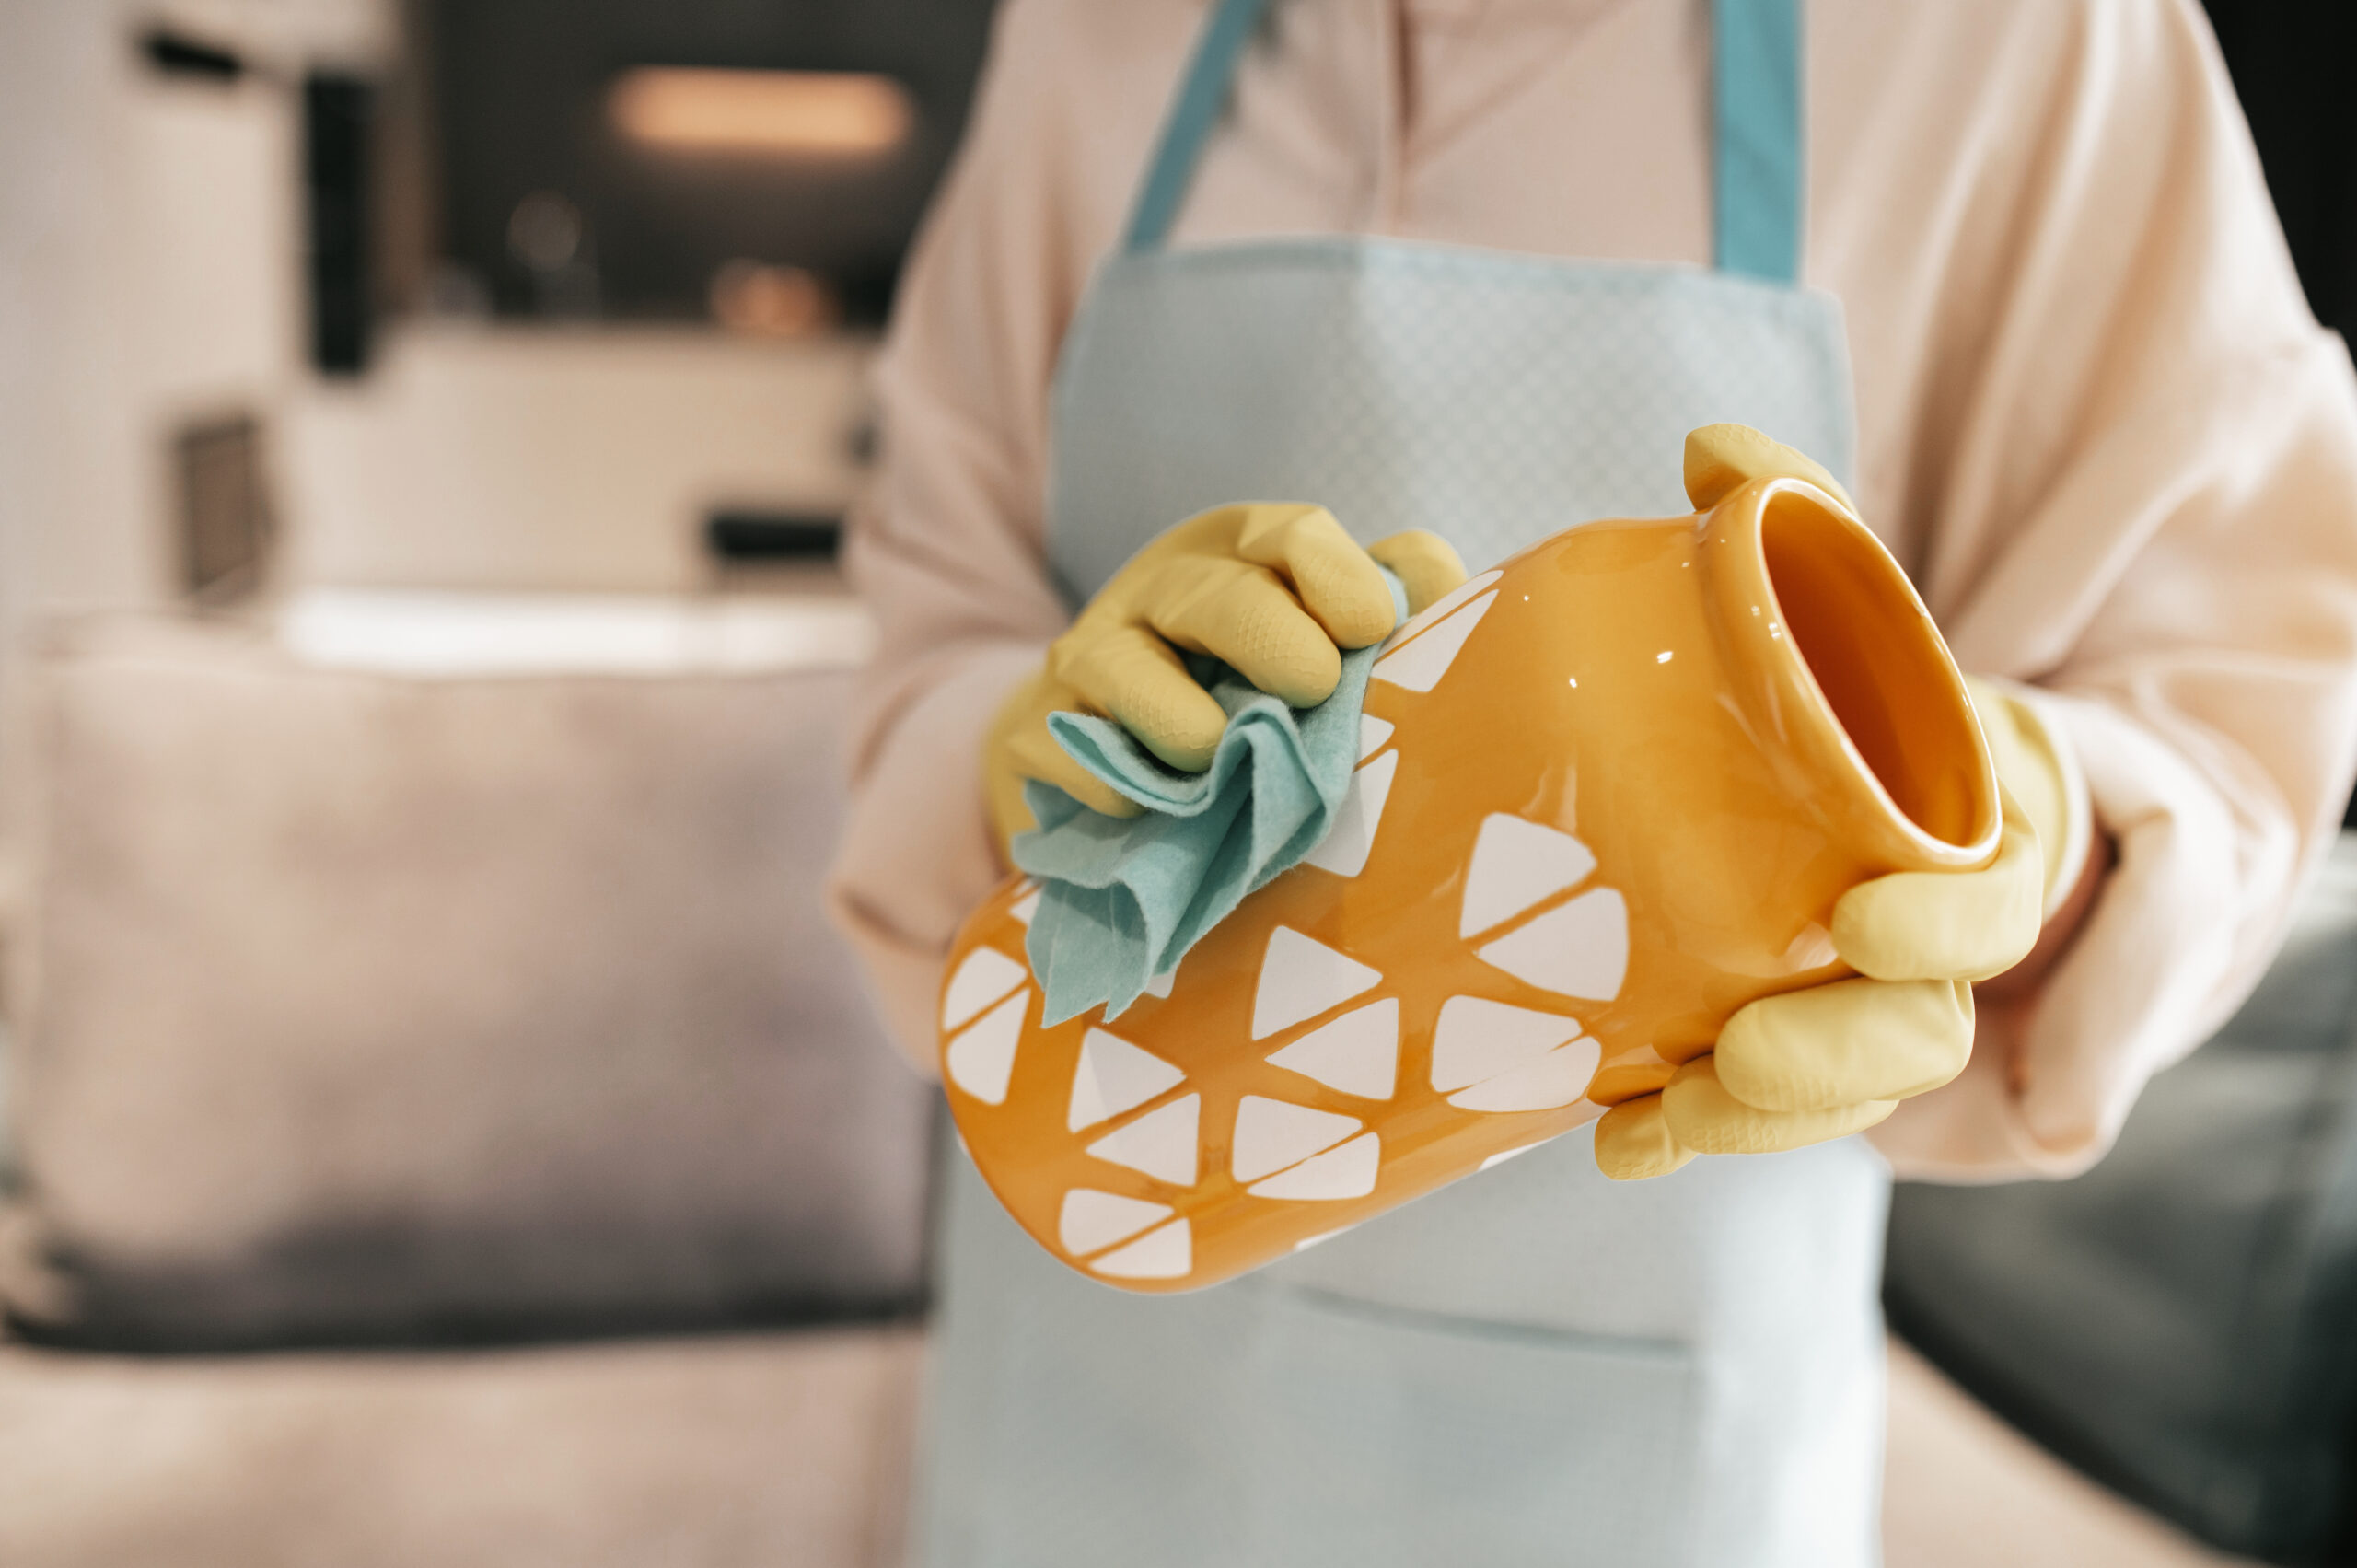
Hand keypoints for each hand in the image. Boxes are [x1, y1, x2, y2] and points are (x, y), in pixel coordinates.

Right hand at [985, 504, 1466, 857]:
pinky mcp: (1033, 734)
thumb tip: (1445, 593)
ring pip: (1120, 667)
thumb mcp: (1317, 631)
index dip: (1337, 574)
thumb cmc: (1247, 689)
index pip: (1289, 536)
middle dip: (1266, 634)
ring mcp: (1087, 660)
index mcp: (1239, 555)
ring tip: (1216, 758)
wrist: (1111, 753)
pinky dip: (1105, 780)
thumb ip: (1391, 601)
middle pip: (1212, 594)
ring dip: (1179, 718)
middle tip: (1311, 686)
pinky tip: (1142, 808)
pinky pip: (1065, 749)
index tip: (1372, 628)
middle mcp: (1157, 592)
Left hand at [1593, 428, 2085, 1180]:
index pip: (1994, 905)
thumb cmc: (1858, 676)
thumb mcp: (1842, 585)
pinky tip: (1613, 1137)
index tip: (1864, 919)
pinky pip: (1748, 1106)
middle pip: (1916, 1034)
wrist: (1851, 759)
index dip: (1943, 920)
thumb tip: (1710, 451)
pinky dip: (1683, 1125)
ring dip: (1744, 1121)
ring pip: (1834, 1092)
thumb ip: (1794, 509)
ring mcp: (1859, 1003)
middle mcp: (1931, 942)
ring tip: (1651, 1121)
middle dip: (1834, 1057)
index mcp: (1980, 841)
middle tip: (1738, 1056)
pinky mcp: (1784, 1036)